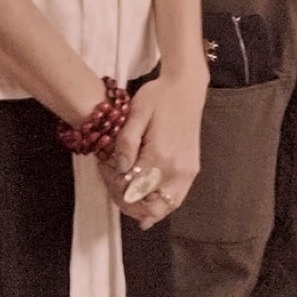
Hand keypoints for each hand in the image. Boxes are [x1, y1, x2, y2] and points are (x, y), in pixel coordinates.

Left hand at [104, 72, 203, 228]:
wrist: (186, 88)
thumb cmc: (158, 96)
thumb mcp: (136, 113)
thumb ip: (126, 144)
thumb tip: (119, 170)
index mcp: (159, 156)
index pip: (130, 188)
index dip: (113, 184)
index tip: (104, 167)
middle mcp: (176, 170)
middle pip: (147, 205)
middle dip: (124, 201)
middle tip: (112, 183)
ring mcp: (186, 173)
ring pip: (163, 208)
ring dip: (142, 208)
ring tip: (125, 197)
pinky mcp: (191, 171)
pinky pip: (175, 200)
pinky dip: (159, 207)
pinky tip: (146, 208)